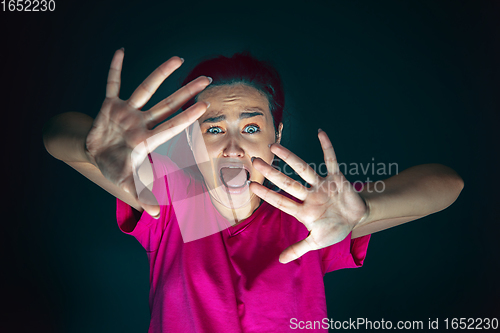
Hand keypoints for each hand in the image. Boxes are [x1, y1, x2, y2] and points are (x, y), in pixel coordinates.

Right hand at [85, 48, 210, 216]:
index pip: (172, 125)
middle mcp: (141, 122)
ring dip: (160, 73)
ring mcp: (126, 111)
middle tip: (208, 79)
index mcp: (147, 139)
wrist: (94, 154)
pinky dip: (114, 68)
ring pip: (146, 88)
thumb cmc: (114, 167)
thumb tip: (157, 215)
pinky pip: (112, 83)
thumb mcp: (126, 182)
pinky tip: (120, 51)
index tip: (206, 105)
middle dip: (187, 92)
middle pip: (167, 104)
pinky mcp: (109, 104)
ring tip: (178, 59)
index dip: (188, 116)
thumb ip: (142, 195)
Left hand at [249, 129, 367, 262]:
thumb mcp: (317, 242)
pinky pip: (331, 160)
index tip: (251, 186)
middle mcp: (309, 195)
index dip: (267, 195)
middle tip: (255, 161)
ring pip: (303, 169)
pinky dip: (327, 147)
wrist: (357, 219)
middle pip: (287, 182)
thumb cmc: (334, 229)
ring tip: (274, 147)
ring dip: (289, 158)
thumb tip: (281, 261)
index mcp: (303, 211)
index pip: (281, 201)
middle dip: (271, 173)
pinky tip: (320, 133)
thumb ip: (299, 248)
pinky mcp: (336, 178)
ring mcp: (321, 186)